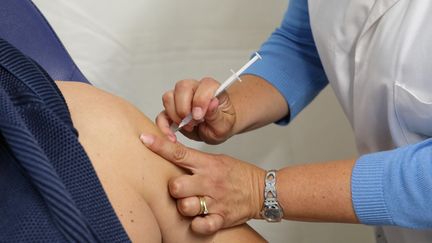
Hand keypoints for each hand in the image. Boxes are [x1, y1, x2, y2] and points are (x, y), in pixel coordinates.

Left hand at [140, 133, 264, 234]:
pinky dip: (197, 225)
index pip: (179, 153)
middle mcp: (209, 181)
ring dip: (184, 207)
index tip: (144, 138)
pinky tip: (198, 220)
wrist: (263, 190)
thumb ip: (194, 160)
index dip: (159, 146)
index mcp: (207, 164)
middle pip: (176, 186)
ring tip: (191, 204)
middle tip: (179, 190)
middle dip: (172, 189)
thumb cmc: (237, 174)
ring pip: (185, 207)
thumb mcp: (216, 160)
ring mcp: (215, 200)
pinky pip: (202, 225)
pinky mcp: (221, 217)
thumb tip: (169, 155)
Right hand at [156, 77, 235, 143]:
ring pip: (169, 97)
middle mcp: (195, 89)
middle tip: (193, 123)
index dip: (200, 100)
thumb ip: (217, 114)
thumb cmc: (222, 124)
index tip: (200, 116)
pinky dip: (164, 125)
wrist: (216, 129)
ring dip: (175, 115)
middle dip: (184, 108)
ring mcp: (181, 97)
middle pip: (182, 87)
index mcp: (212, 89)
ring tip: (187, 127)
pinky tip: (172, 135)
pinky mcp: (172, 109)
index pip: (204, 85)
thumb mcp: (225, 124)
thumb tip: (213, 102)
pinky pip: (162, 113)